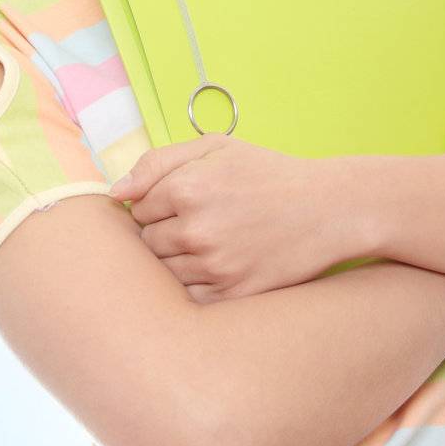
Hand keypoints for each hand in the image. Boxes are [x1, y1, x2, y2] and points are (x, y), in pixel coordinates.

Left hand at [107, 135, 336, 304]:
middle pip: (147, 242)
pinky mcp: (230, 295)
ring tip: (213, 242)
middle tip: (202, 222)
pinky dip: (197, 284)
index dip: (159, 203)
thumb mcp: (216, 147)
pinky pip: (187, 297)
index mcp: (186, 188)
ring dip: (180, 259)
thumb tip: (115, 193)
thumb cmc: (269, 174)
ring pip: (164, 272)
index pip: (138, 207)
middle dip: (165, 232)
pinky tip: (220, 264)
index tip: (187, 201)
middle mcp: (195, 230)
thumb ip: (158, 162)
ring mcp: (213, 267)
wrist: (328, 210)